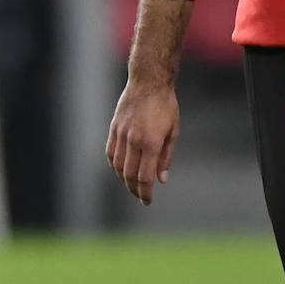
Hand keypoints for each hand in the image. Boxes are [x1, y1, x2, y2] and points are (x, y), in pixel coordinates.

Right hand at [106, 83, 179, 205]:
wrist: (149, 82)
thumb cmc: (165, 106)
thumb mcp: (173, 132)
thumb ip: (166, 157)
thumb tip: (161, 180)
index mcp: (152, 142)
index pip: (145, 177)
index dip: (145, 193)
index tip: (147, 201)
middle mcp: (134, 140)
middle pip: (130, 175)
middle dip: (135, 190)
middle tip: (141, 196)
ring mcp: (121, 134)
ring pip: (118, 166)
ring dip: (124, 180)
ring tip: (133, 185)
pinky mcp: (114, 128)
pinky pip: (111, 154)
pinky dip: (115, 166)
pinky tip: (121, 170)